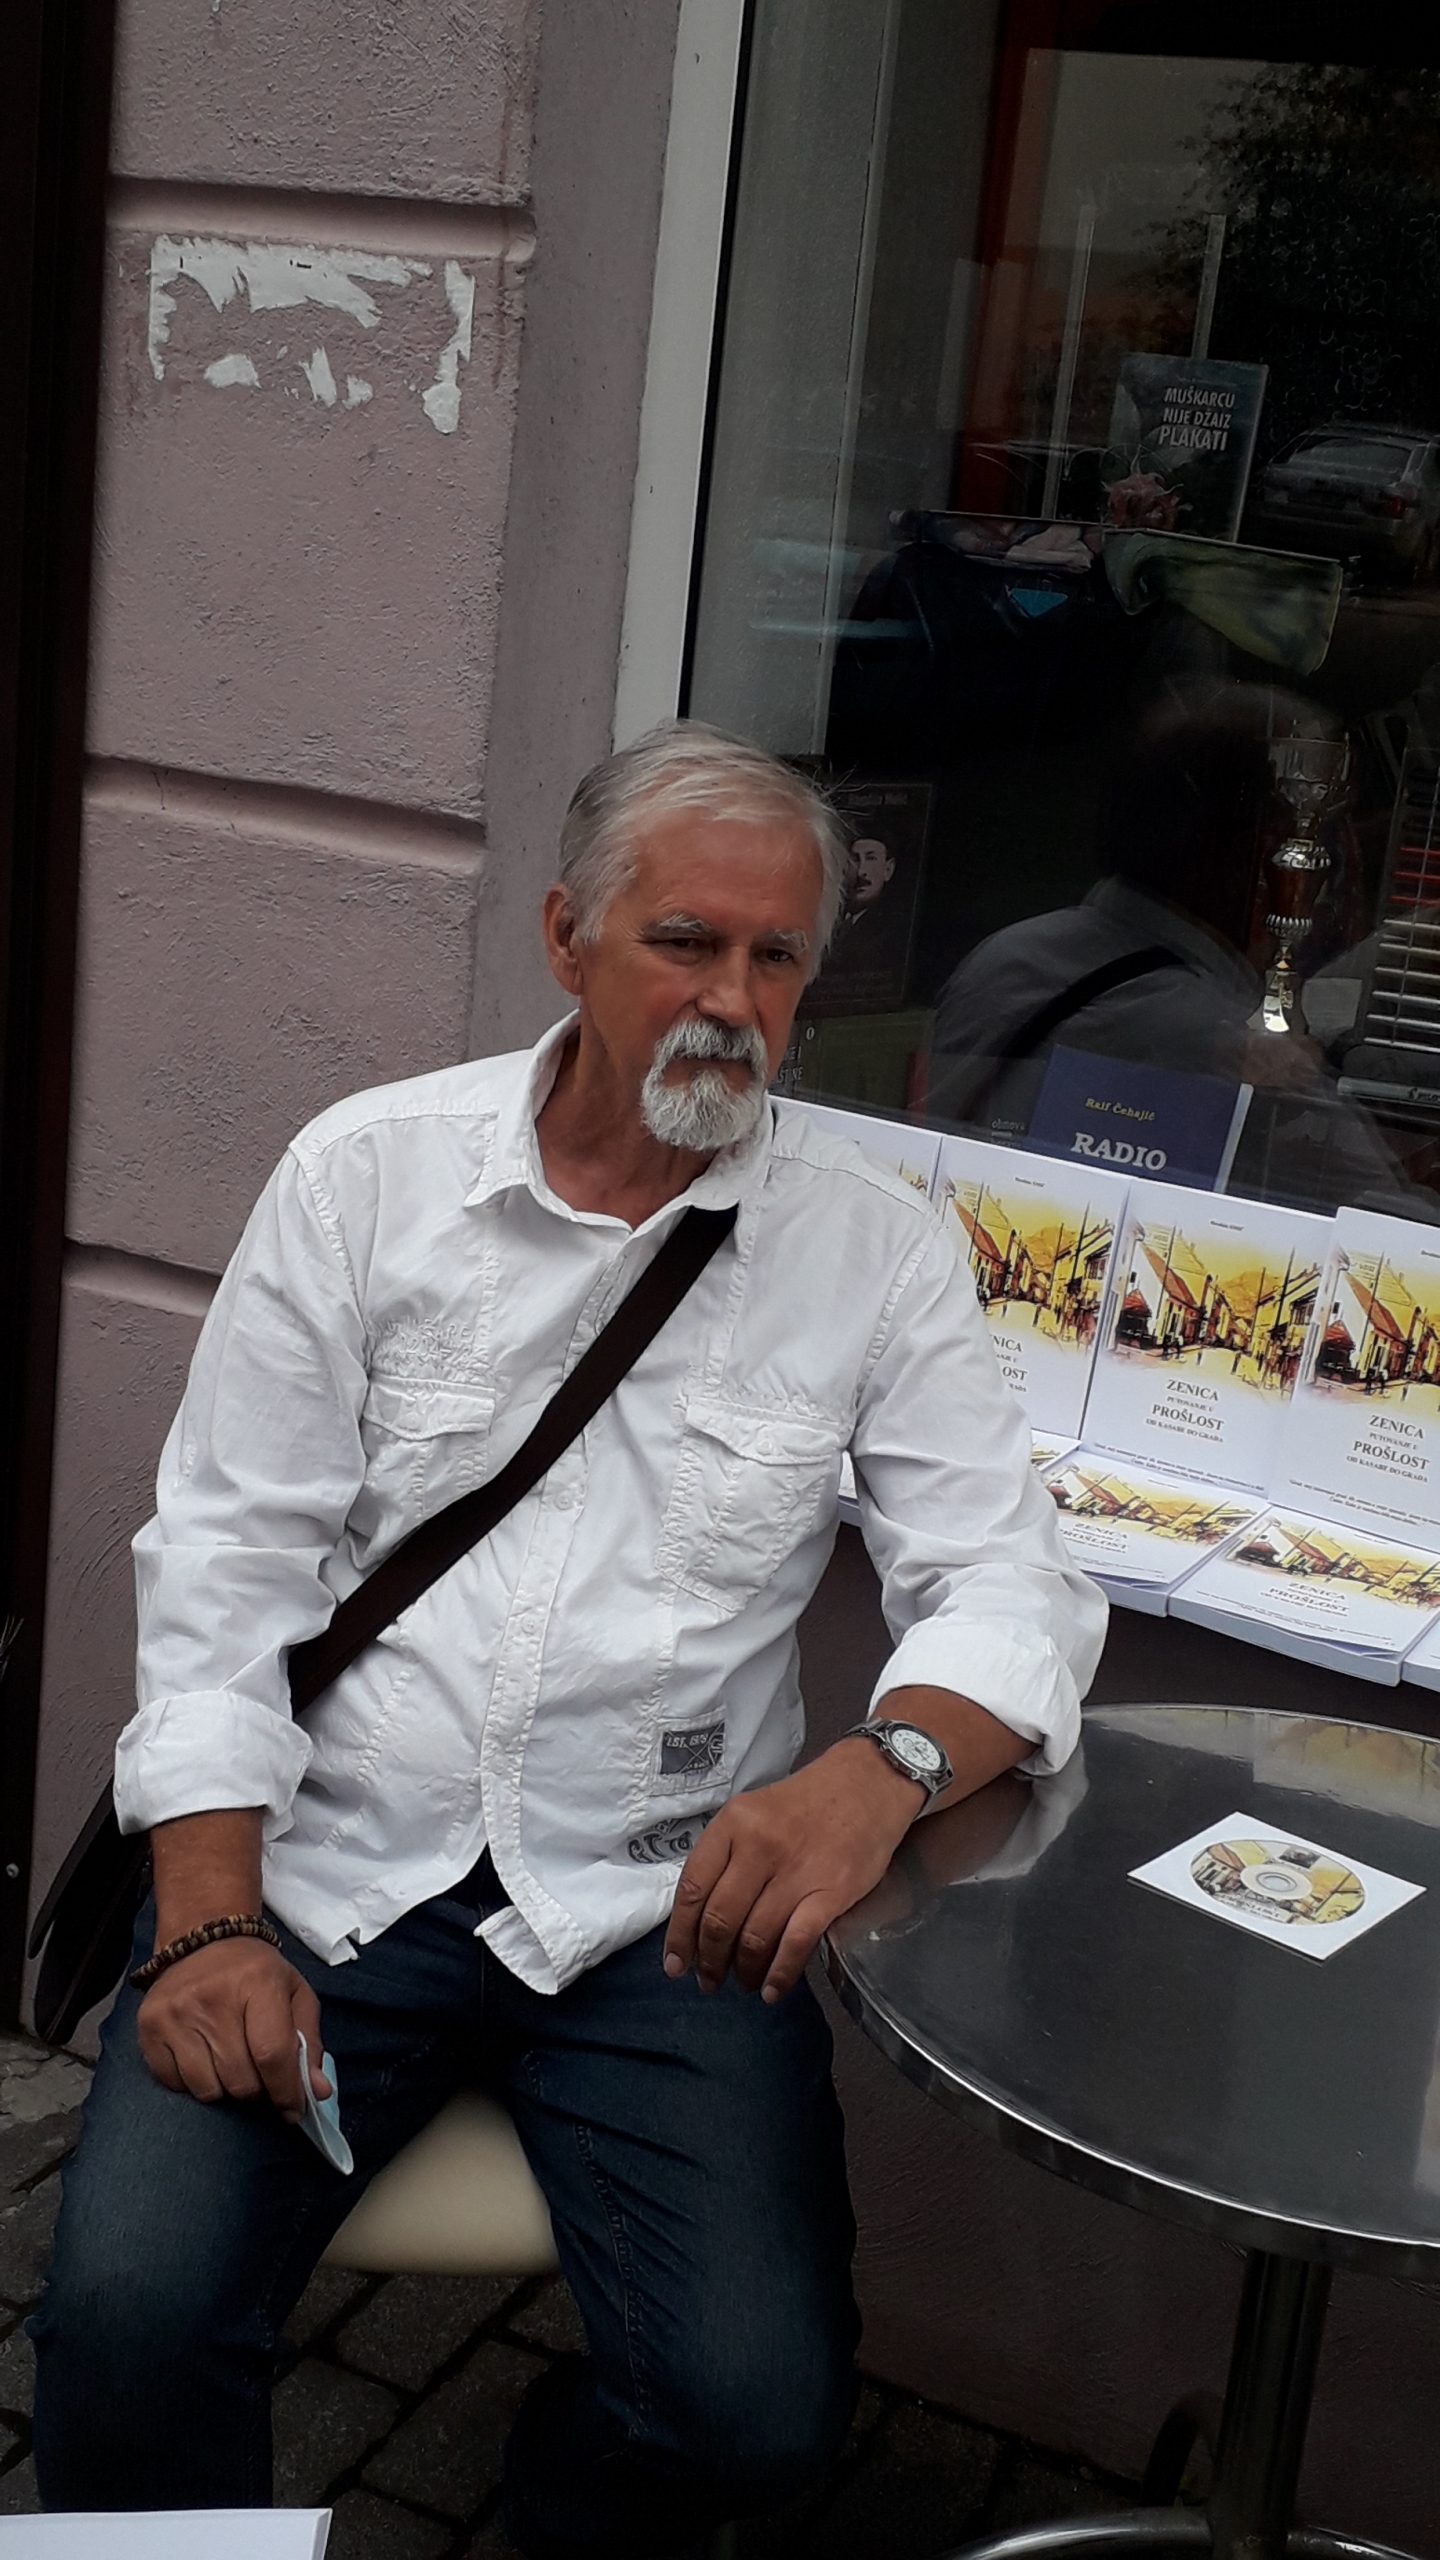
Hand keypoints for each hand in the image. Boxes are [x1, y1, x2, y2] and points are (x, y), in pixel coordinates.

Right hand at [137, 1937, 328, 2115]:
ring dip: (224, 2089)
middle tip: (259, 2075)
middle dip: (257, 2090)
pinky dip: (193, 2083)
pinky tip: (202, 2058)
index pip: (272, 2054)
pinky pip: (174, 2084)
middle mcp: (212, 1997)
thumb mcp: (294, 1994)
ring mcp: (175, 2013)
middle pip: (240, 2080)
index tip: (293, 2110)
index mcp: (258, 1982)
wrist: (203, 1938)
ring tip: (230, 2064)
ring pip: (207, 2090)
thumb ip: (310, 2044)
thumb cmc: (256, 1972)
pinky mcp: (148, 2026)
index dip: (286, 2091)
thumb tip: (316, 2093)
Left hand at [662, 1738, 920, 2005]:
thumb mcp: (753, 1813)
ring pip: (754, 1937)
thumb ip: (726, 1856)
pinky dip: (779, 1975)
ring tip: (743, 1984)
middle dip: (709, 1961)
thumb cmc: (805, 1803)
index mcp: (732, 1824)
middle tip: (709, 1982)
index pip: (692, 1889)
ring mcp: (796, 1871)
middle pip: (719, 1919)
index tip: (674, 1964)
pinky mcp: (830, 1893)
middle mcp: (758, 1847)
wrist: (869, 1784)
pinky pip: (795, 1944)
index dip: (679, 1935)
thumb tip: (699, 1917)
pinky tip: (772, 1991)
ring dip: (743, 1971)